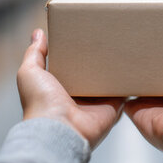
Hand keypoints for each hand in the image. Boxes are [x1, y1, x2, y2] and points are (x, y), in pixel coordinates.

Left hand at [17, 29, 124, 147]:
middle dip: (98, 58)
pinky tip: (133, 67)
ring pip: (109, 82)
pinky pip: (124, 93)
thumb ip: (34, 53)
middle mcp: (78, 96)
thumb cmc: (40, 103)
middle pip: (91, 73)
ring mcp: (96, 103)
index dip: (75, 52)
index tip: (83, 34)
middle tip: (107, 37)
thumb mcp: (29, 72)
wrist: (59, 129)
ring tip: (124, 47)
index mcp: (59, 88)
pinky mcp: (112, 107)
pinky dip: (128, 83)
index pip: (70, 66)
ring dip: (116, 69)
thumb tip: (38, 32)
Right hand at [124, 26, 162, 148]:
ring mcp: (152, 103)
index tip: (162, 34)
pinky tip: (114, 72)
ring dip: (131, 71)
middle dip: (148, 59)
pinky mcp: (137, 110)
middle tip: (139, 39)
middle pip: (155, 73)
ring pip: (138, 83)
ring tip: (123, 51)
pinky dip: (118, 87)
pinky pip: (124, 97)